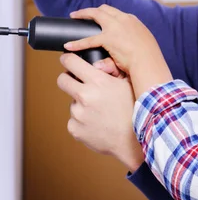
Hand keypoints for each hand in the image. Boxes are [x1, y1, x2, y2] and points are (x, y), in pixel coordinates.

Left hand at [57, 53, 144, 171]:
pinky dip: (82, 120)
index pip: (70, 62)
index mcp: (98, 81)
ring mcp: (78, 113)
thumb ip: (112, 71)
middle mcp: (85, 96)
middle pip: (62, 80)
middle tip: (78, 83)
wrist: (132, 140)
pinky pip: (74, 120)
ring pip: (72, 102)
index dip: (67, 59)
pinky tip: (97, 123)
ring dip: (82, 104)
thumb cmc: (134, 110)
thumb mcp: (129, 84)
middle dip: (68, 79)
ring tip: (100, 112)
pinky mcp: (74, 129)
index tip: (67, 60)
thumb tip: (98, 64)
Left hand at [65, 5, 163, 75]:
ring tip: (74, 17)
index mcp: (133, 21)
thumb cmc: (149, 58)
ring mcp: (116, 27)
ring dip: (82, 14)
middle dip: (92, 10)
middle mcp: (124, 20)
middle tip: (82, 14)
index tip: (101, 17)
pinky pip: (88, 39)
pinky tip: (69, 46)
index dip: (107, 14)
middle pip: (104, 9)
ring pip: (95, 14)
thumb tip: (126, 48)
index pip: (117, 13)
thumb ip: (134, 43)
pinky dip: (77, 43)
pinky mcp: (108, 38)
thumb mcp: (144, 44)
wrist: (149, 62)